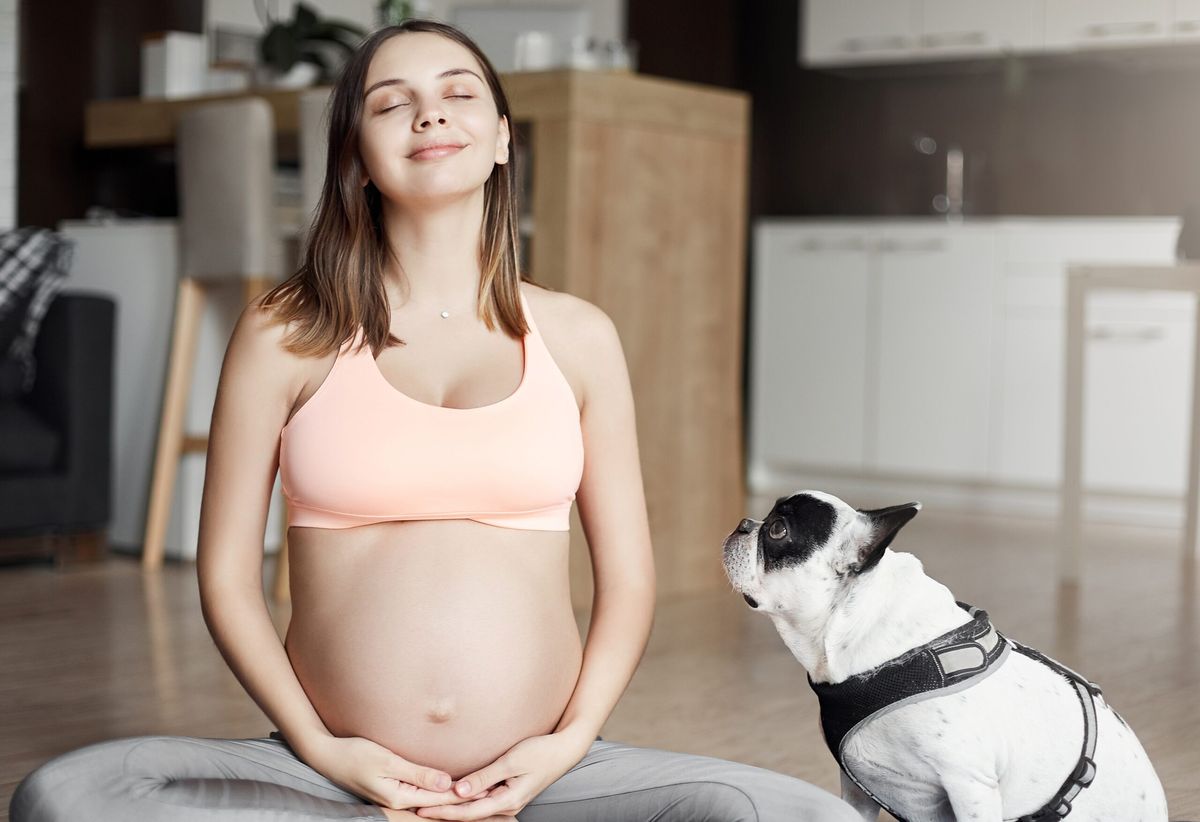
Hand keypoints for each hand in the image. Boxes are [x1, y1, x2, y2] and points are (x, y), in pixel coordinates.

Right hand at [302, 734, 484, 811]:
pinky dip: (437, 794)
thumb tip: (446, 784)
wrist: (326, 755)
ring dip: (452, 798)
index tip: (486, 790)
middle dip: (462, 801)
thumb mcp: (388, 760)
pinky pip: (419, 794)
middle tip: (489, 795)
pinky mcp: (391, 790)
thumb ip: (418, 773)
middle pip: (437, 804)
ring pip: (430, 800)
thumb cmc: (354, 753)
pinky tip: (449, 789)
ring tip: (477, 795)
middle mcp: (398, 800)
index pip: (440, 798)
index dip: (464, 794)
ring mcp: (394, 797)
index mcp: (399, 796)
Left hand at [414, 729, 592, 820]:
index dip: (444, 810)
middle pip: (469, 813)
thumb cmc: (540, 752)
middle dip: (443, 811)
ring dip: (453, 807)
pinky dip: (466, 800)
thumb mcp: (511, 762)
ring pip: (475, 808)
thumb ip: (485, 777)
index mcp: (507, 800)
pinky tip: (454, 797)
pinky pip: (483, 800)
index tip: (422, 807)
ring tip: (430, 804)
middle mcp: (506, 804)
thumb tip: (459, 791)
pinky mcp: (508, 791)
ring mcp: (508, 799)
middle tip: (417, 808)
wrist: (564, 749)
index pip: (468, 811)